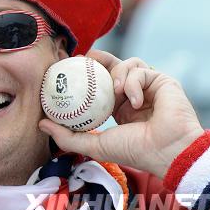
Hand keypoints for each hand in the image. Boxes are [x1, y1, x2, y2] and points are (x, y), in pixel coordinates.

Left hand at [39, 49, 204, 178]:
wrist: (168, 151)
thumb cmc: (134, 150)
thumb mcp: (95, 144)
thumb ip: (68, 136)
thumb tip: (42, 124)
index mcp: (118, 107)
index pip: (99, 83)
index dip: (86, 73)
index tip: (69, 68)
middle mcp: (132, 94)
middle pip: (113, 66)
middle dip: (98, 58)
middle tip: (84, 59)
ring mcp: (148, 87)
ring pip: (128, 63)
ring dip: (118, 73)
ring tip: (115, 91)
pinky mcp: (162, 80)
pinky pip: (142, 70)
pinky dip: (134, 83)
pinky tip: (135, 101)